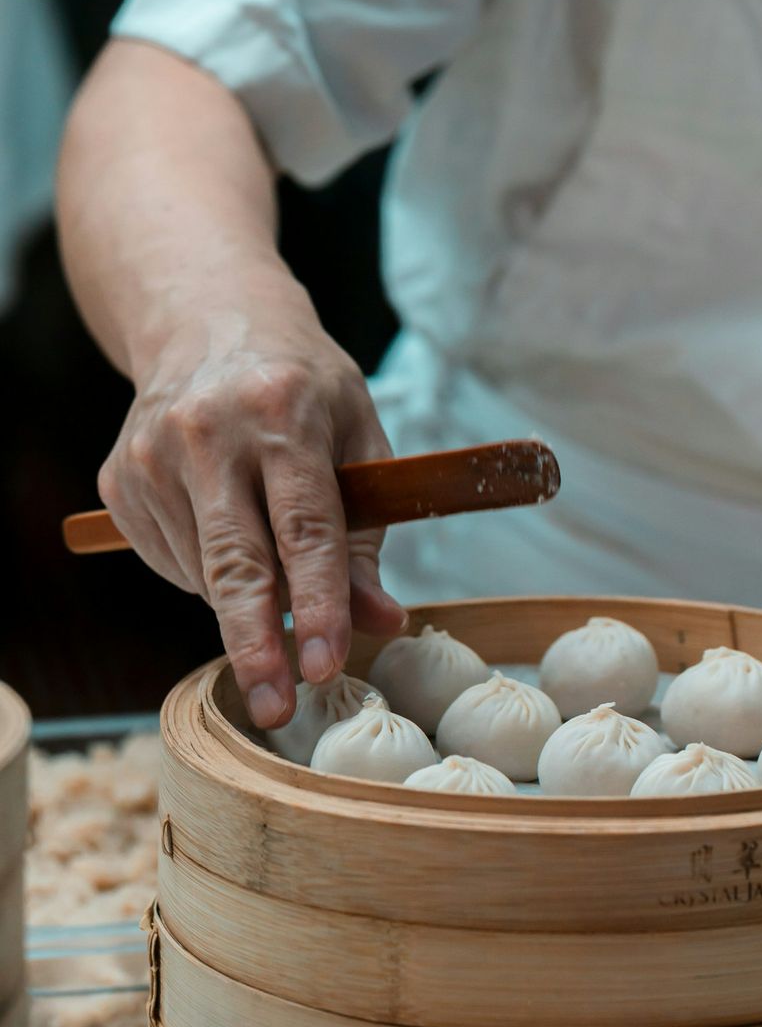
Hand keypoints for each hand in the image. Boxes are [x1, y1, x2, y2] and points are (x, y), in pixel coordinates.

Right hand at [97, 278, 406, 729]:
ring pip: (202, 574)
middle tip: (275, 707)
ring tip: (267, 547)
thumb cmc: (302, 384)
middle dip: (256, 644)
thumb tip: (379, 622)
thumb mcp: (358, 433)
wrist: (209, 320)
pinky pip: (168, 563)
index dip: (316, 603)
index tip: (325, 665)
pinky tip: (222, 525)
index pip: (305, 526)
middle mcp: (210, 431)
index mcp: (284, 411)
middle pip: (235, 561)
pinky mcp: (118, 479)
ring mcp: (153, 455)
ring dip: (242, 597)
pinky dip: (204, 572)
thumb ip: (371, 530)